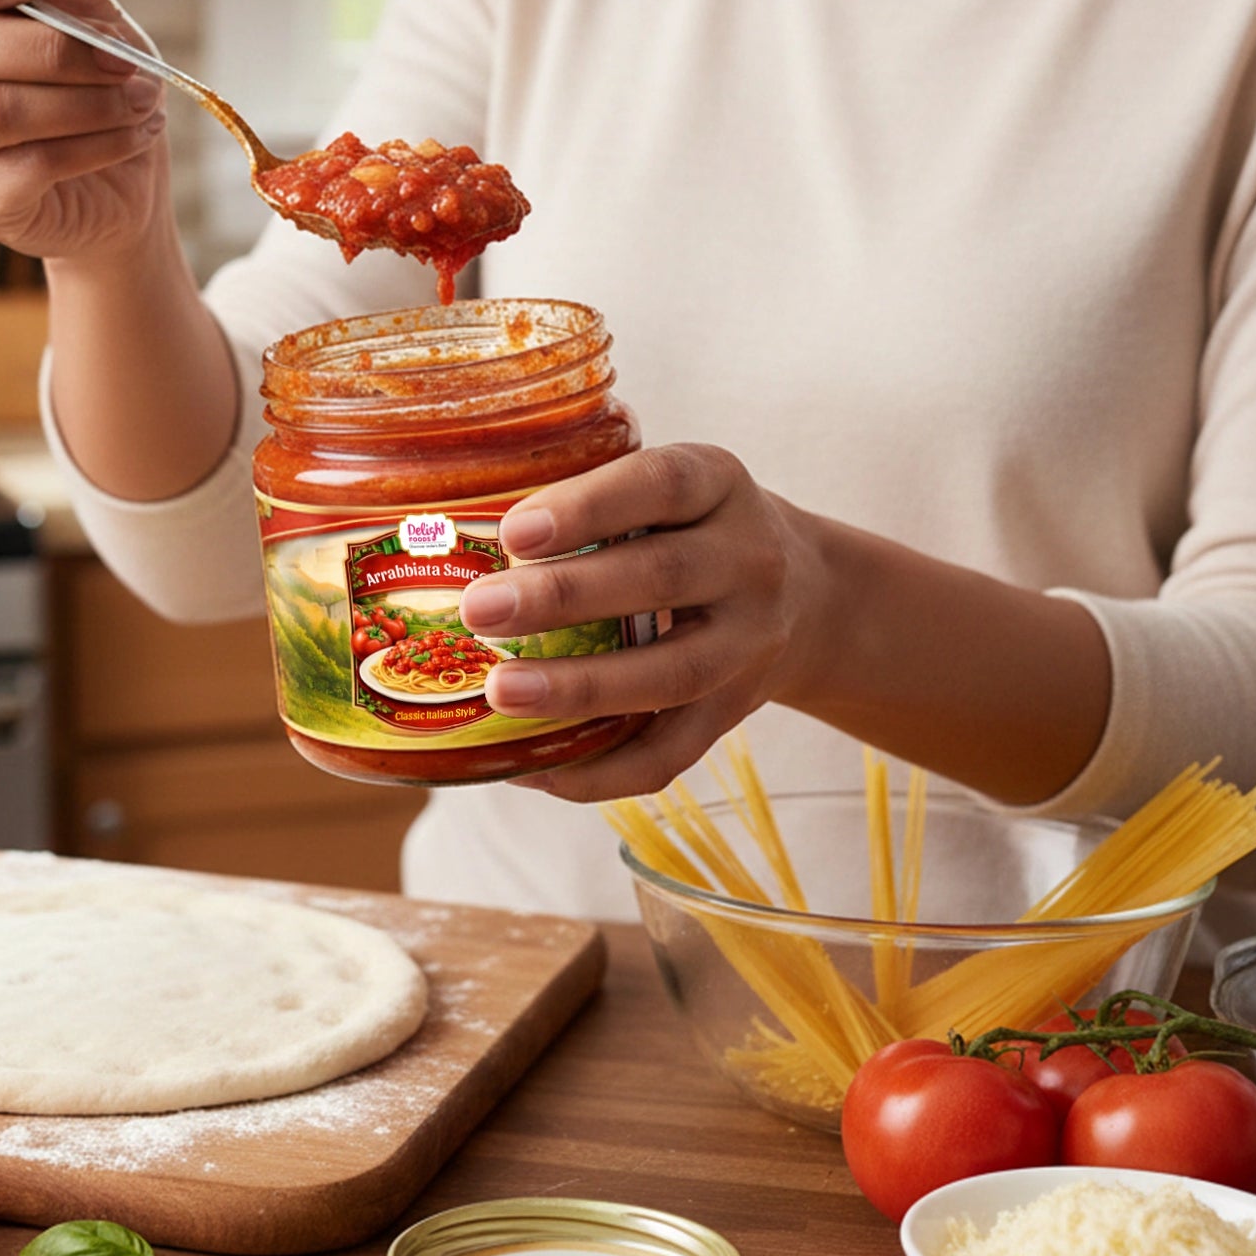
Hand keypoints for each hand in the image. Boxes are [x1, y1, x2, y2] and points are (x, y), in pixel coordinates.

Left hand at [457, 444, 826, 801]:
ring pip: (670, 676)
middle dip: (564, 597)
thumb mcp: (663, 490)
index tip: (514, 533)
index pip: (662, 484)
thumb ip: (584, 502)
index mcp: (718, 484)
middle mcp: (749, 559)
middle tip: (480, 610)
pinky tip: (530, 768)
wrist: (808, 596)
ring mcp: (749, 643)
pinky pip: (670, 755)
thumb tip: (448, 534)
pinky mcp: (735, 713)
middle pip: (660, 579)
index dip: (588, 507)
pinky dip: (597, 771)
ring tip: (501, 692)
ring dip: (579, 689)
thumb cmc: (689, 530)